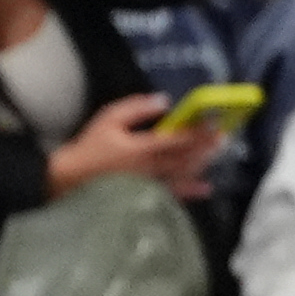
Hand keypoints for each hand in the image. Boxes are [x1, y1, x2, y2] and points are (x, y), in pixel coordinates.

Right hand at [49, 93, 226, 200]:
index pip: (177, 138)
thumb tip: (164, 100)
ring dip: (202, 163)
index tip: (213, 122)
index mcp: (142, 147)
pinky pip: (172, 194)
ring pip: (183, 174)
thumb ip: (136, 108)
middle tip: (223, 137)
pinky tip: (206, 188)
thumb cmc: (90, 147)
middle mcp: (151, 167)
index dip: (197, 131)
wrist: (71, 178)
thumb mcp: (109, 119)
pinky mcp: (146, 195)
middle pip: (185, 157)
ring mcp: (150, 184)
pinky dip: (191, 191)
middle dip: (205, 146)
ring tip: (217, 153)